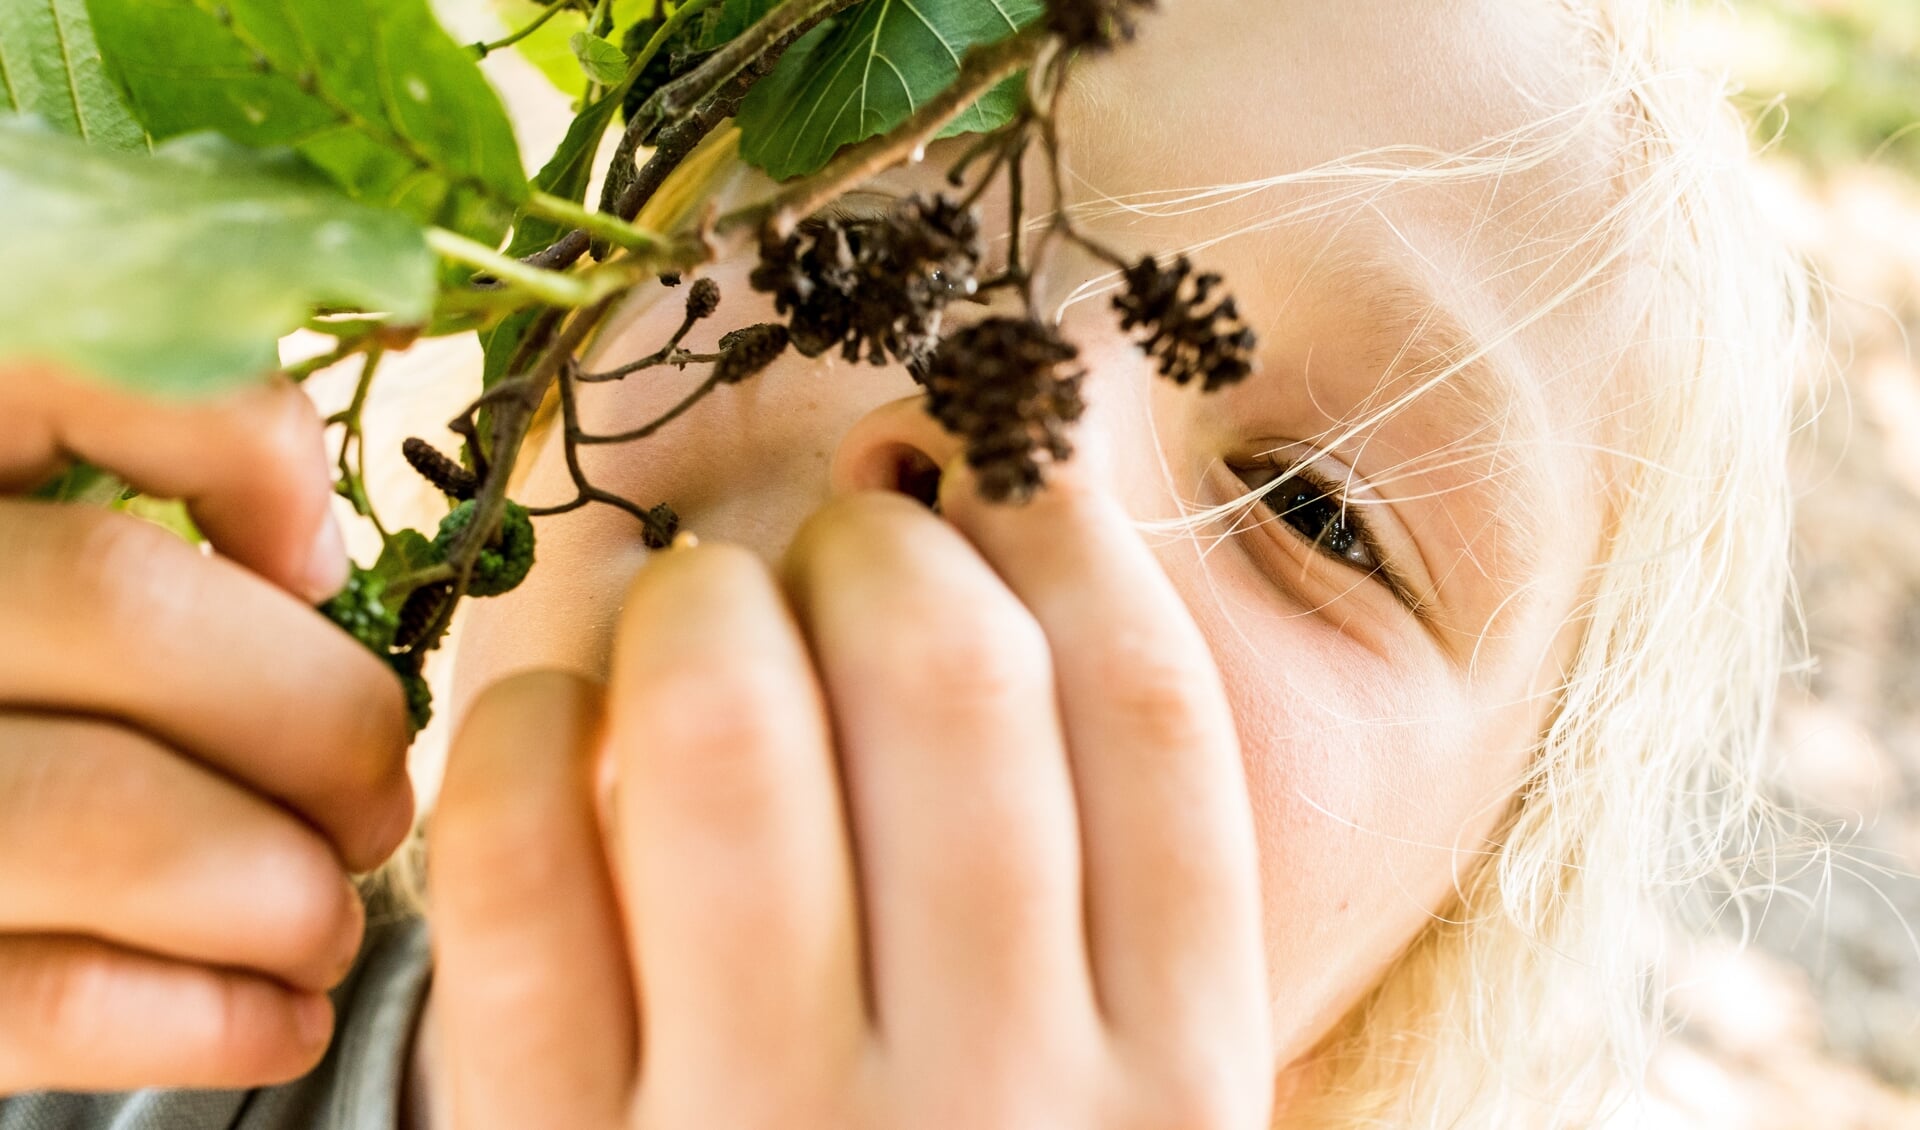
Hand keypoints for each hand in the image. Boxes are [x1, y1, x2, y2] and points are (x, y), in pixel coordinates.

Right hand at [0, 366, 413, 1092]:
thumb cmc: (21, 709)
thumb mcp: (30, 565)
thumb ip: (132, 497)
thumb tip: (308, 559)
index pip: (58, 361)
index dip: (236, 444)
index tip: (312, 563)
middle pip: (118, 600)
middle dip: (320, 714)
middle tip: (377, 795)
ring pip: (108, 813)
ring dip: (284, 884)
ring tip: (327, 914)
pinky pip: (52, 999)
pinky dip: (216, 1013)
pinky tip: (280, 1014)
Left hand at [428, 462, 1272, 1127]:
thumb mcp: (1109, 1127)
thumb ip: (1094, 907)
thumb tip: (987, 558)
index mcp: (1171, 1086)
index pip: (1149, 721)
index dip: (1072, 532)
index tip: (1012, 448)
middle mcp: (998, 1106)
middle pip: (948, 684)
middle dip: (880, 539)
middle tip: (840, 532)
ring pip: (728, 739)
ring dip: (699, 604)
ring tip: (698, 599)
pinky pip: (518, 875)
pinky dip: (520, 738)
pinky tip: (543, 714)